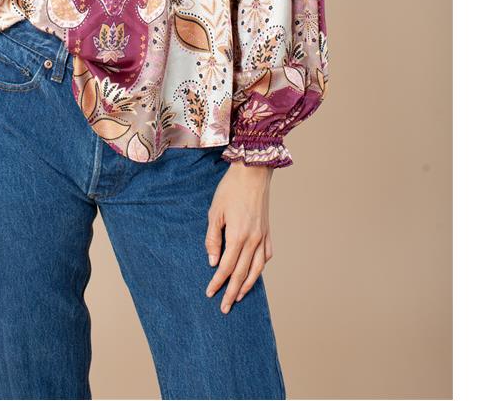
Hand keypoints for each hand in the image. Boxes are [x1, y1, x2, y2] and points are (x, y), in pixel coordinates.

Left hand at [204, 161, 273, 312]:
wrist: (252, 172)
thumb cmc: (230, 189)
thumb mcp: (214, 212)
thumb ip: (213, 239)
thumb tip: (212, 262)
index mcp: (238, 236)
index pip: (226, 267)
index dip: (217, 283)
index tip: (210, 294)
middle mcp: (253, 240)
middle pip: (242, 274)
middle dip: (232, 292)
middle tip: (225, 308)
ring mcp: (263, 236)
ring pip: (257, 269)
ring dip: (247, 285)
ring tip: (239, 296)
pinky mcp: (268, 230)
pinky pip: (266, 255)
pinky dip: (260, 267)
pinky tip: (255, 272)